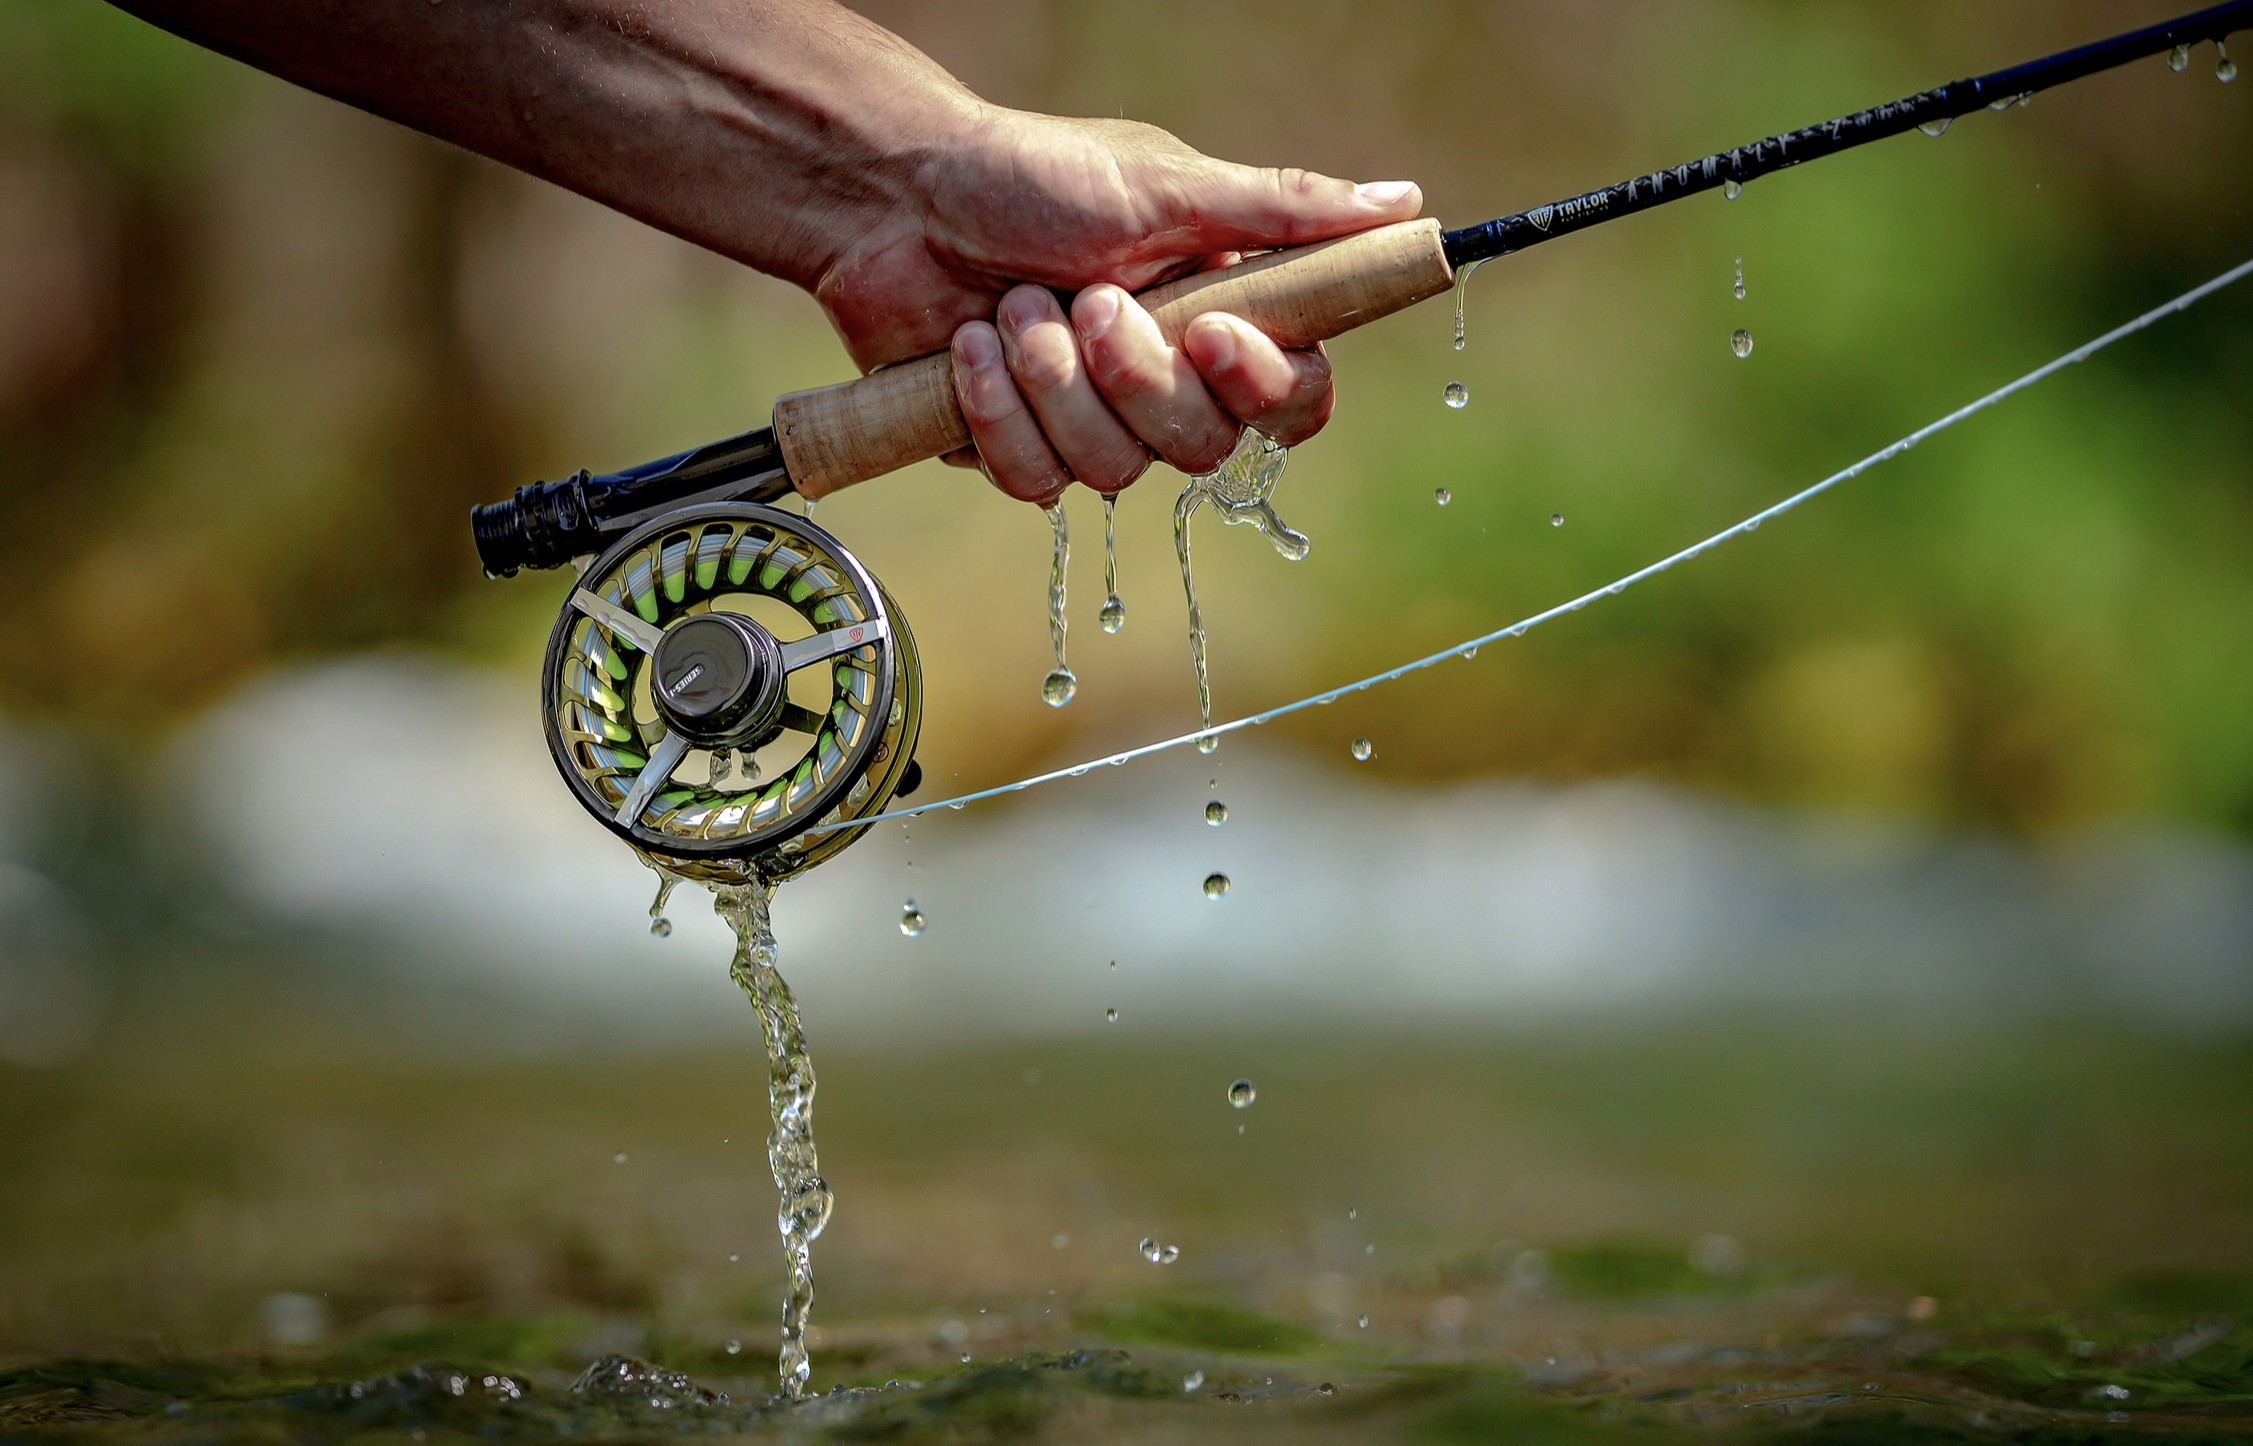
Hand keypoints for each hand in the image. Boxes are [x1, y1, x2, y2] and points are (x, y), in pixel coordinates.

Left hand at [813, 111, 1422, 503]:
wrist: (894, 202)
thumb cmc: (1030, 176)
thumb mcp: (1162, 184)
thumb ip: (1280, 210)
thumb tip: (1401, 201)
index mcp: (1220, 315)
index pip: (1295, 399)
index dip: (1263, 388)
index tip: (1210, 334)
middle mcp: (1165, 380)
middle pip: (1204, 449)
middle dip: (1135, 379)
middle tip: (1089, 300)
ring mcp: (1092, 424)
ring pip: (1114, 473)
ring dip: (1053, 383)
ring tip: (1013, 307)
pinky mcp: (1019, 451)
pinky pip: (1035, 483)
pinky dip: (997, 411)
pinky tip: (971, 348)